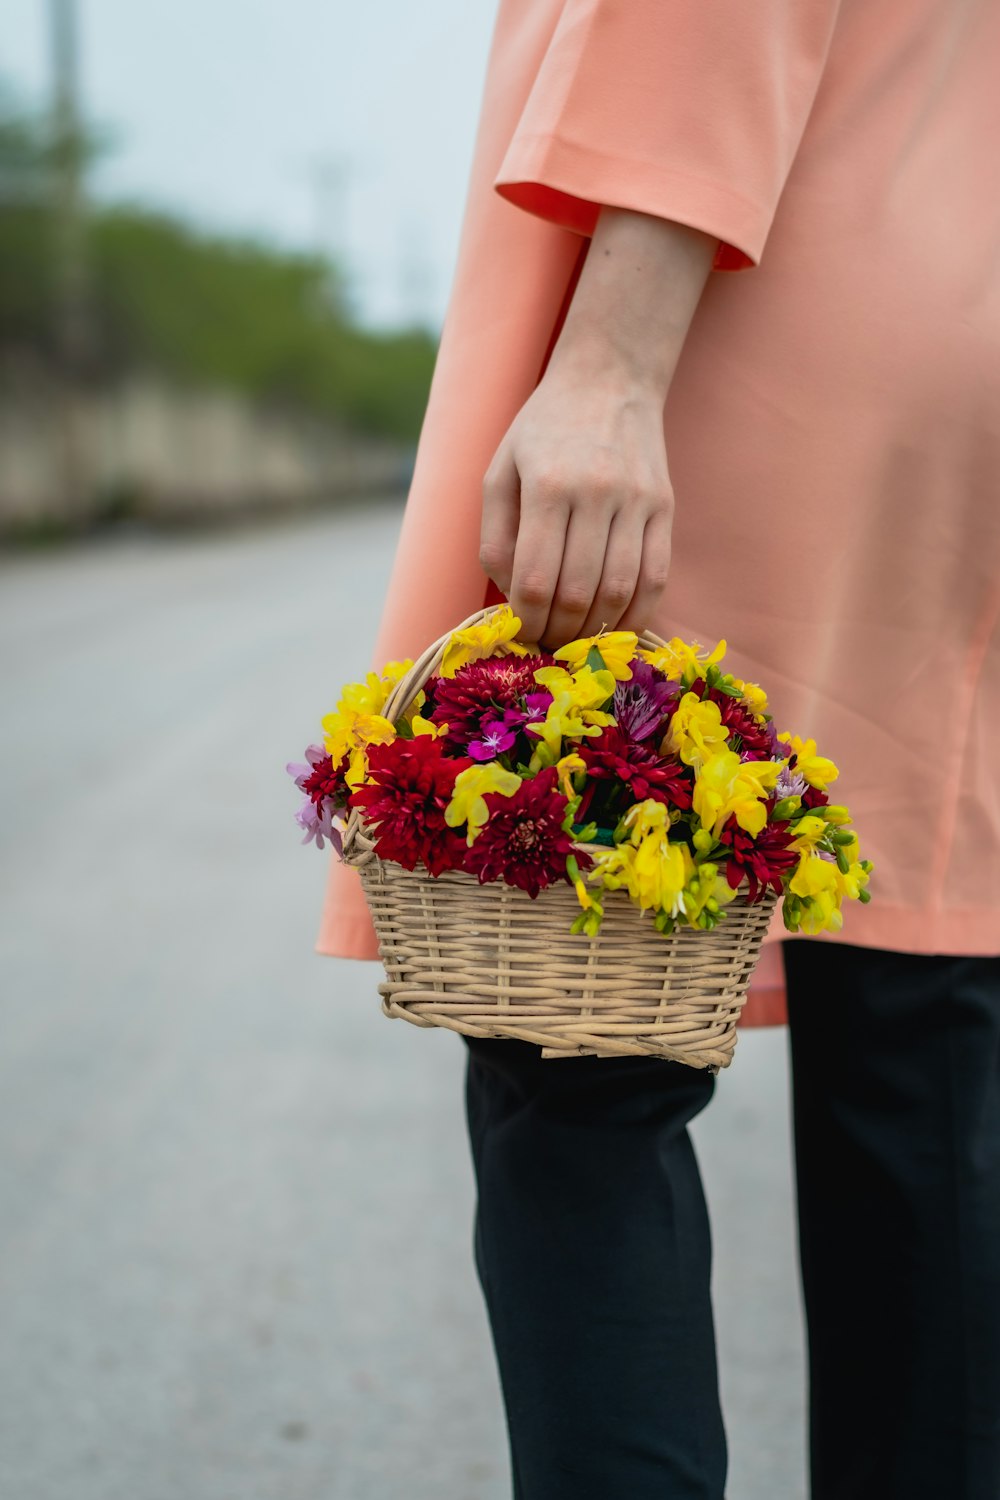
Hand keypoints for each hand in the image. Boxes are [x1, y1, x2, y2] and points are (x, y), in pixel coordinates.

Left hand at [479, 357, 673, 650]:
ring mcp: (637, 502)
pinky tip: (616, 627)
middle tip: (547, 646)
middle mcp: (596, 493)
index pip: (538, 579)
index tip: (522, 635)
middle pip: (578, 592)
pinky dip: (637, 614)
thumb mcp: (500, 471)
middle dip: (559, 633)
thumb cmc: (543, 430)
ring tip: (576, 641)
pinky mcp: (664, 508)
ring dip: (596, 631)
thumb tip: (512, 599)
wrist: (609, 379)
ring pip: (620, 591)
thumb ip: (496, 538)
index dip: (529, 621)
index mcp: (548, 486)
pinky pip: (656, 577)